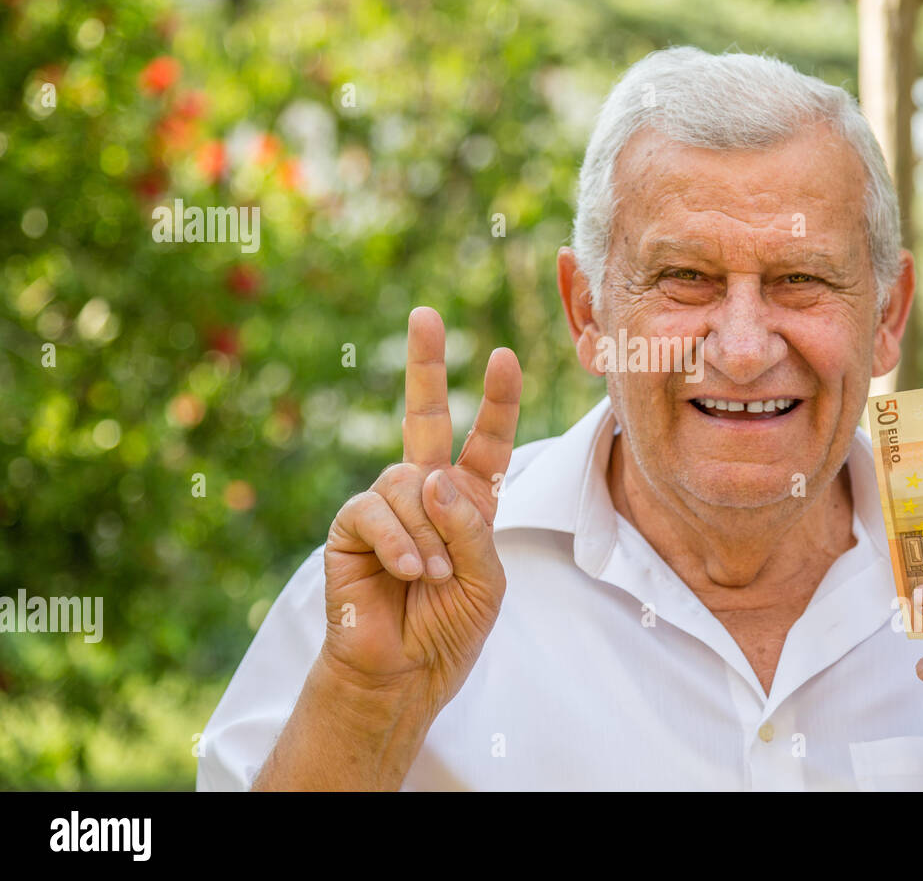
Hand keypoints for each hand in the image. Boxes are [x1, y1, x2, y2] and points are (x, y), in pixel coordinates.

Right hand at [322, 306, 521, 720]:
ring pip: (410, 482)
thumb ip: (470, 527)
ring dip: (430, 532)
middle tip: (424, 314)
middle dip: (424, 365)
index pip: (487, 443)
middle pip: (424, 417)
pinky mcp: (350, 527)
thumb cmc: (449, 628)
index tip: (505, 358)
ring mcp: (387, 507)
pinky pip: (375, 510)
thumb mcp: (487, 579)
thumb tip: (432, 477)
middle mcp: (426, 494)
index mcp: (469, 502)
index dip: (497, 402)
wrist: (402, 675)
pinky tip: (410, 572)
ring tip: (434, 576)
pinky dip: (400, 542)